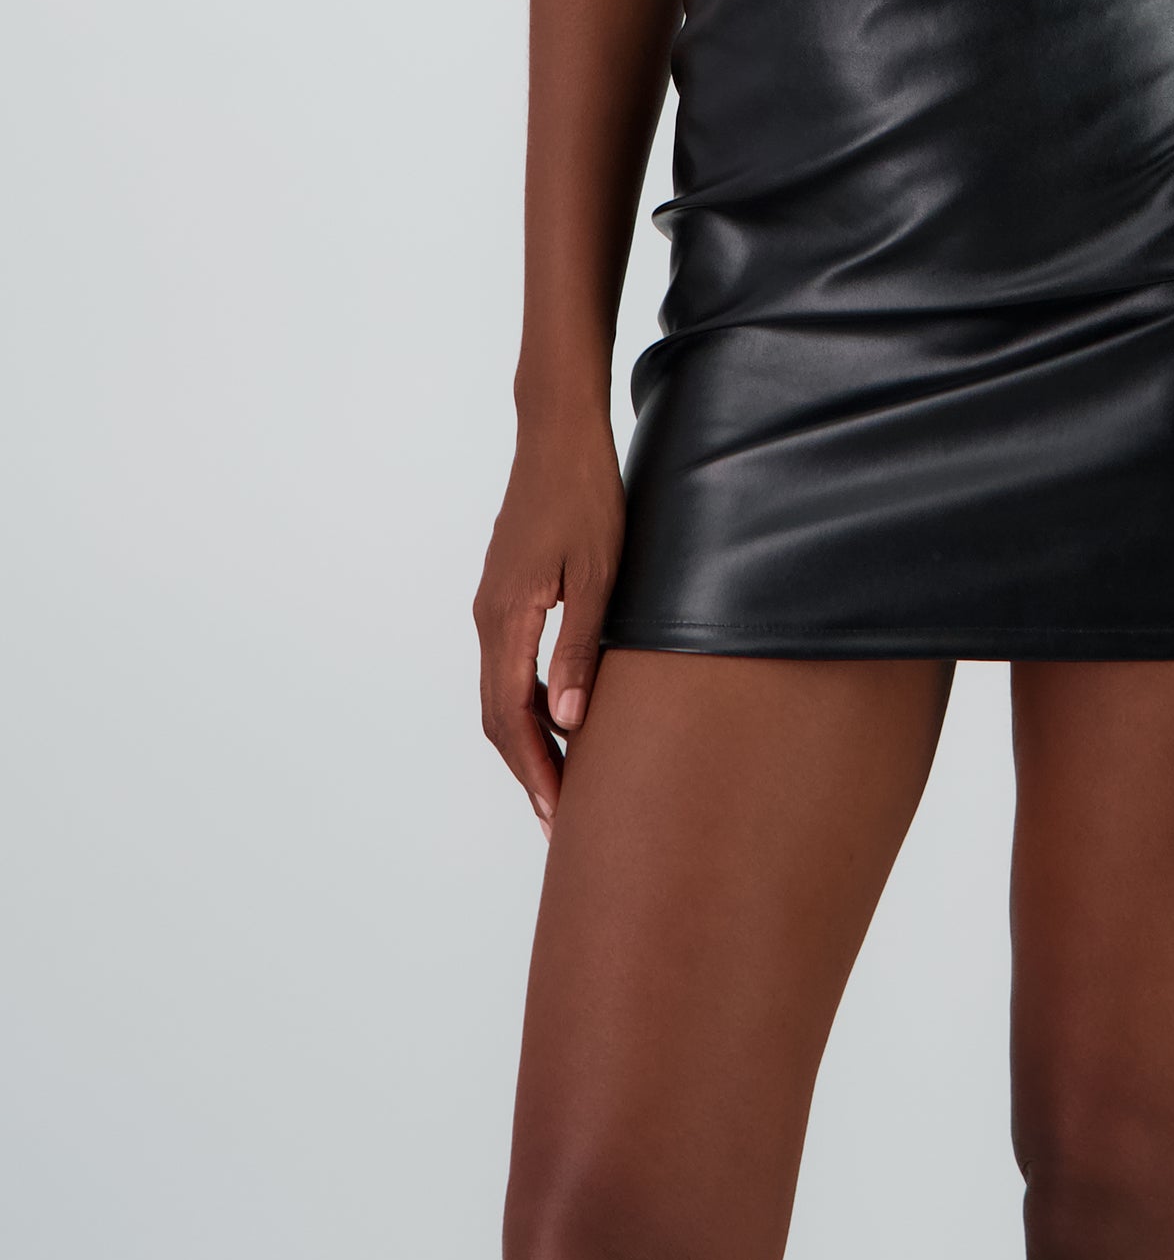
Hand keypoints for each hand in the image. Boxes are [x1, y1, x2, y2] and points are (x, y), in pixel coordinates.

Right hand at [474, 414, 625, 836]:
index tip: (559, 819)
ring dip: (527, 743)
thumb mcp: (599, 572)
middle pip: (498, 716)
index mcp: (507, 618)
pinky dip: (526, 706)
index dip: (534, 773)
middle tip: (561, 825)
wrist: (557, 433)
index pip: (512, 718)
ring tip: (562, 786)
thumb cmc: (587, 495)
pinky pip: (507, 667)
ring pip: (501, 694)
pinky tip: (556, 720)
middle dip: (528, 773)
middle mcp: (488, 618)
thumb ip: (580, 647)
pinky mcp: (504, 594)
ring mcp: (491, 605)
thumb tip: (566, 721)